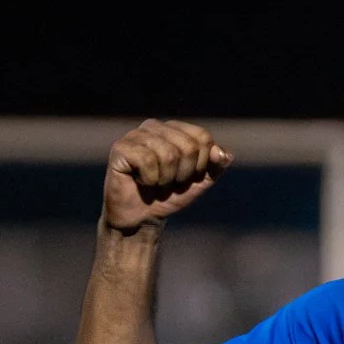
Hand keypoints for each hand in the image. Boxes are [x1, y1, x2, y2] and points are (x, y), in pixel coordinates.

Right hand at [103, 121, 232, 233]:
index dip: (201, 164)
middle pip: (188, 146)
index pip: (202, 137)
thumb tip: (223, 153)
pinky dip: (149, 179)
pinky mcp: (120, 148)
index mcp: (174, 128)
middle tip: (169, 183)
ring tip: (155, 183)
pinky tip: (140, 181)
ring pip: (168, 154)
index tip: (187, 177)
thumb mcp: (199, 181)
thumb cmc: (169, 195)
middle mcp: (154, 126)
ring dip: (166, 179)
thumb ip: (216, 166)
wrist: (141, 217)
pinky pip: (147, 161)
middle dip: (184, 174)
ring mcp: (135, 135)